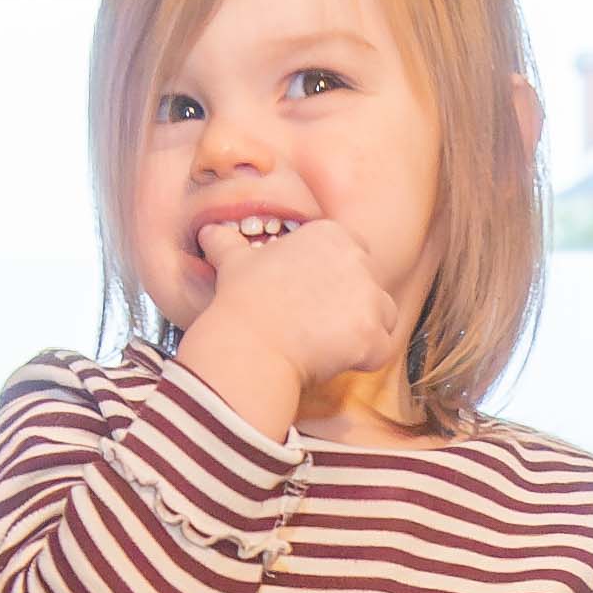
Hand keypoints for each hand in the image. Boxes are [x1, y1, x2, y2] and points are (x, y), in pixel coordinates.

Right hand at [174, 213, 410, 431]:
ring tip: (324, 343)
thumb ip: (228, 243)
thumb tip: (208, 232)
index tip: (309, 298)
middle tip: (314, 324)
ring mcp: (370, 298)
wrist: (248, 345)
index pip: (353, 255)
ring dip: (363, 331)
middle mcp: (358, 260)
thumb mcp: (234, 262)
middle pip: (371, 285)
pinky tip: (333, 360)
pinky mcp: (374, 335)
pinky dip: (364, 359)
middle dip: (351, 305)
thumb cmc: (241, 301)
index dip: (334, 280)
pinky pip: (383, 349)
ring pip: (384, 316)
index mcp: (331, 235)